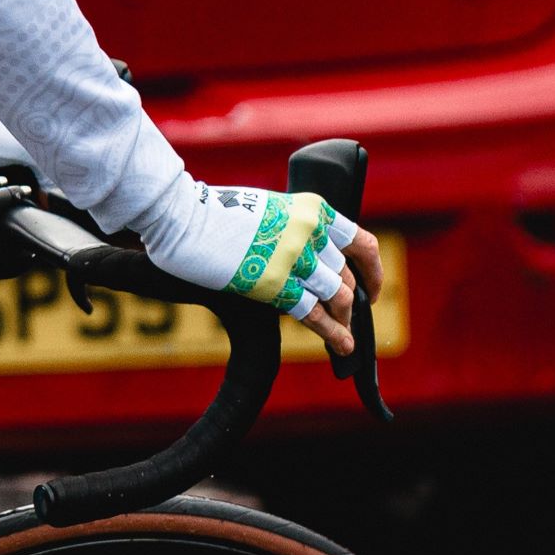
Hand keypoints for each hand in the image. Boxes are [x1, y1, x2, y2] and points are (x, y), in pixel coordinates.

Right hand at [133, 180, 372, 351]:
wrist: (181, 216)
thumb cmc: (215, 212)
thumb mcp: (269, 209)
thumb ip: (296, 231)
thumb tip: (315, 263)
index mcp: (312, 209)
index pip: (362, 243)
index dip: (373, 271)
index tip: (371, 288)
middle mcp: (310, 232)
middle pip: (347, 277)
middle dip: (349, 303)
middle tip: (344, 316)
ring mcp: (294, 259)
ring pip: (338, 297)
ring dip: (343, 319)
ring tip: (343, 334)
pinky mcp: (274, 284)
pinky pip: (315, 314)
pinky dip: (334, 333)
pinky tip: (342, 345)